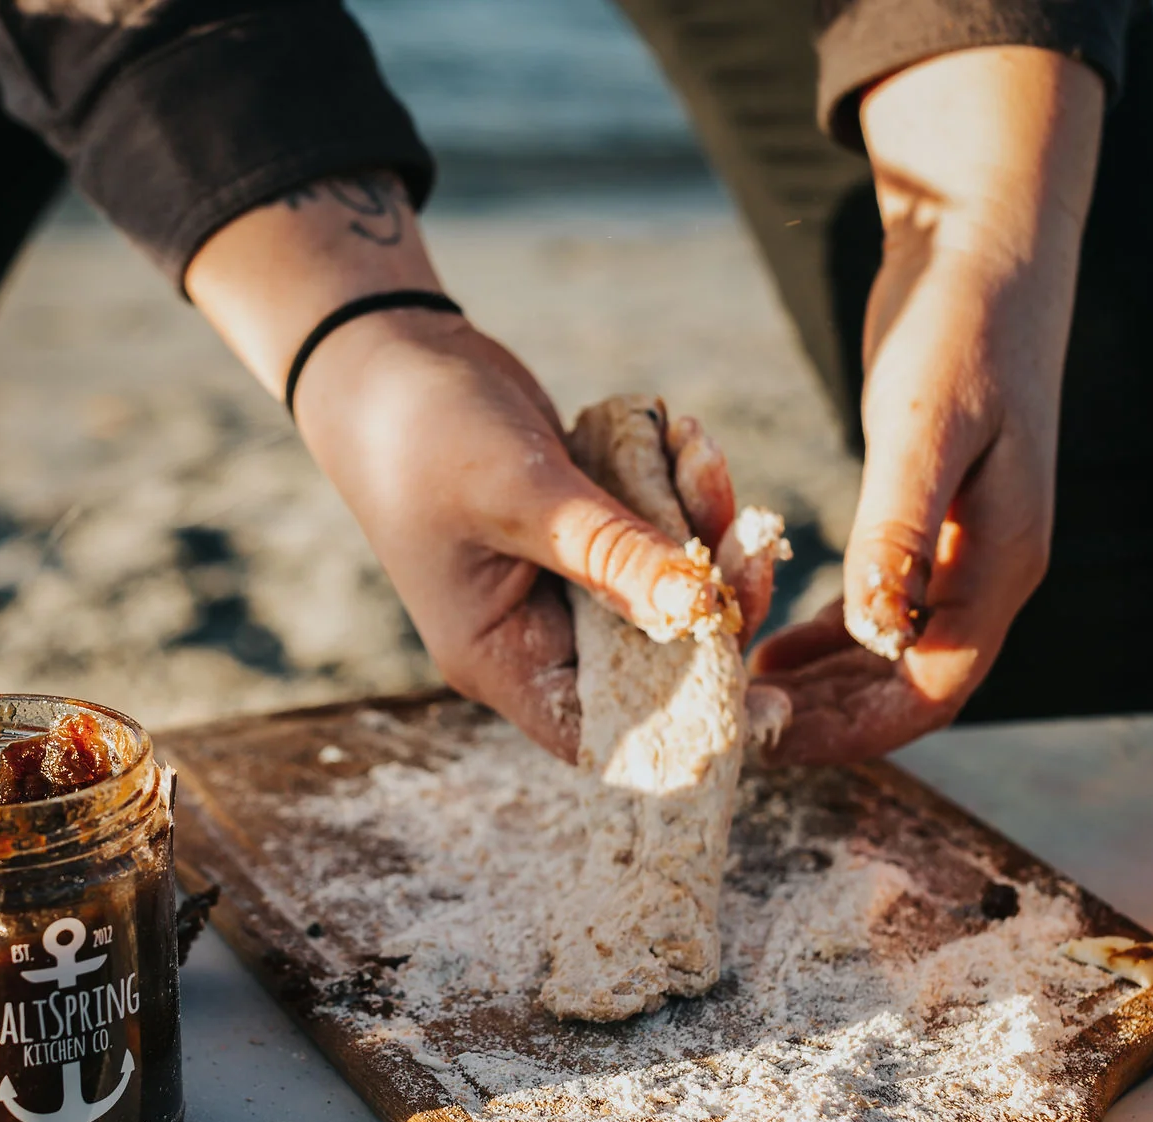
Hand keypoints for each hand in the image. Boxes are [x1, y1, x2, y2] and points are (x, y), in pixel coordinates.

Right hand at [299, 323, 774, 758]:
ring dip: (703, 528)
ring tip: (701, 451)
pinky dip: (681, 492)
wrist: (388, 355)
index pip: (605, 734)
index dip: (686, 728)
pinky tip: (683, 436)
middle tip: (754, 534)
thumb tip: (704, 609)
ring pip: (666, 590)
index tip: (764, 692)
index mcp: (501, 659)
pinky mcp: (584, 537)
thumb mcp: (519, 492)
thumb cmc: (423, 432)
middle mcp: (535, 637)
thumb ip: (610, 553)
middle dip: (712, 598)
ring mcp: (562, 585)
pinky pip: (656, 537)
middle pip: (655, 659)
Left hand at [752, 46, 1103, 765]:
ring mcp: (965, 546)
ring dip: (827, 684)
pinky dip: (832, 636)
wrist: (986, 247)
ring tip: (744, 693)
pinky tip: (774, 641)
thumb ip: (897, 530)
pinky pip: (885, 607)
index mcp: (1001, 559)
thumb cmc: (957, 326)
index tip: (772, 739)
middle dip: (831, 717)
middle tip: (737, 727)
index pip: (935, 688)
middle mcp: (991, 567)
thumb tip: (875, 635)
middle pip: (912, 685)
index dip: (857, 729)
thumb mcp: (920, 426)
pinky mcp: (931, 519)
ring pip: (895, 654)